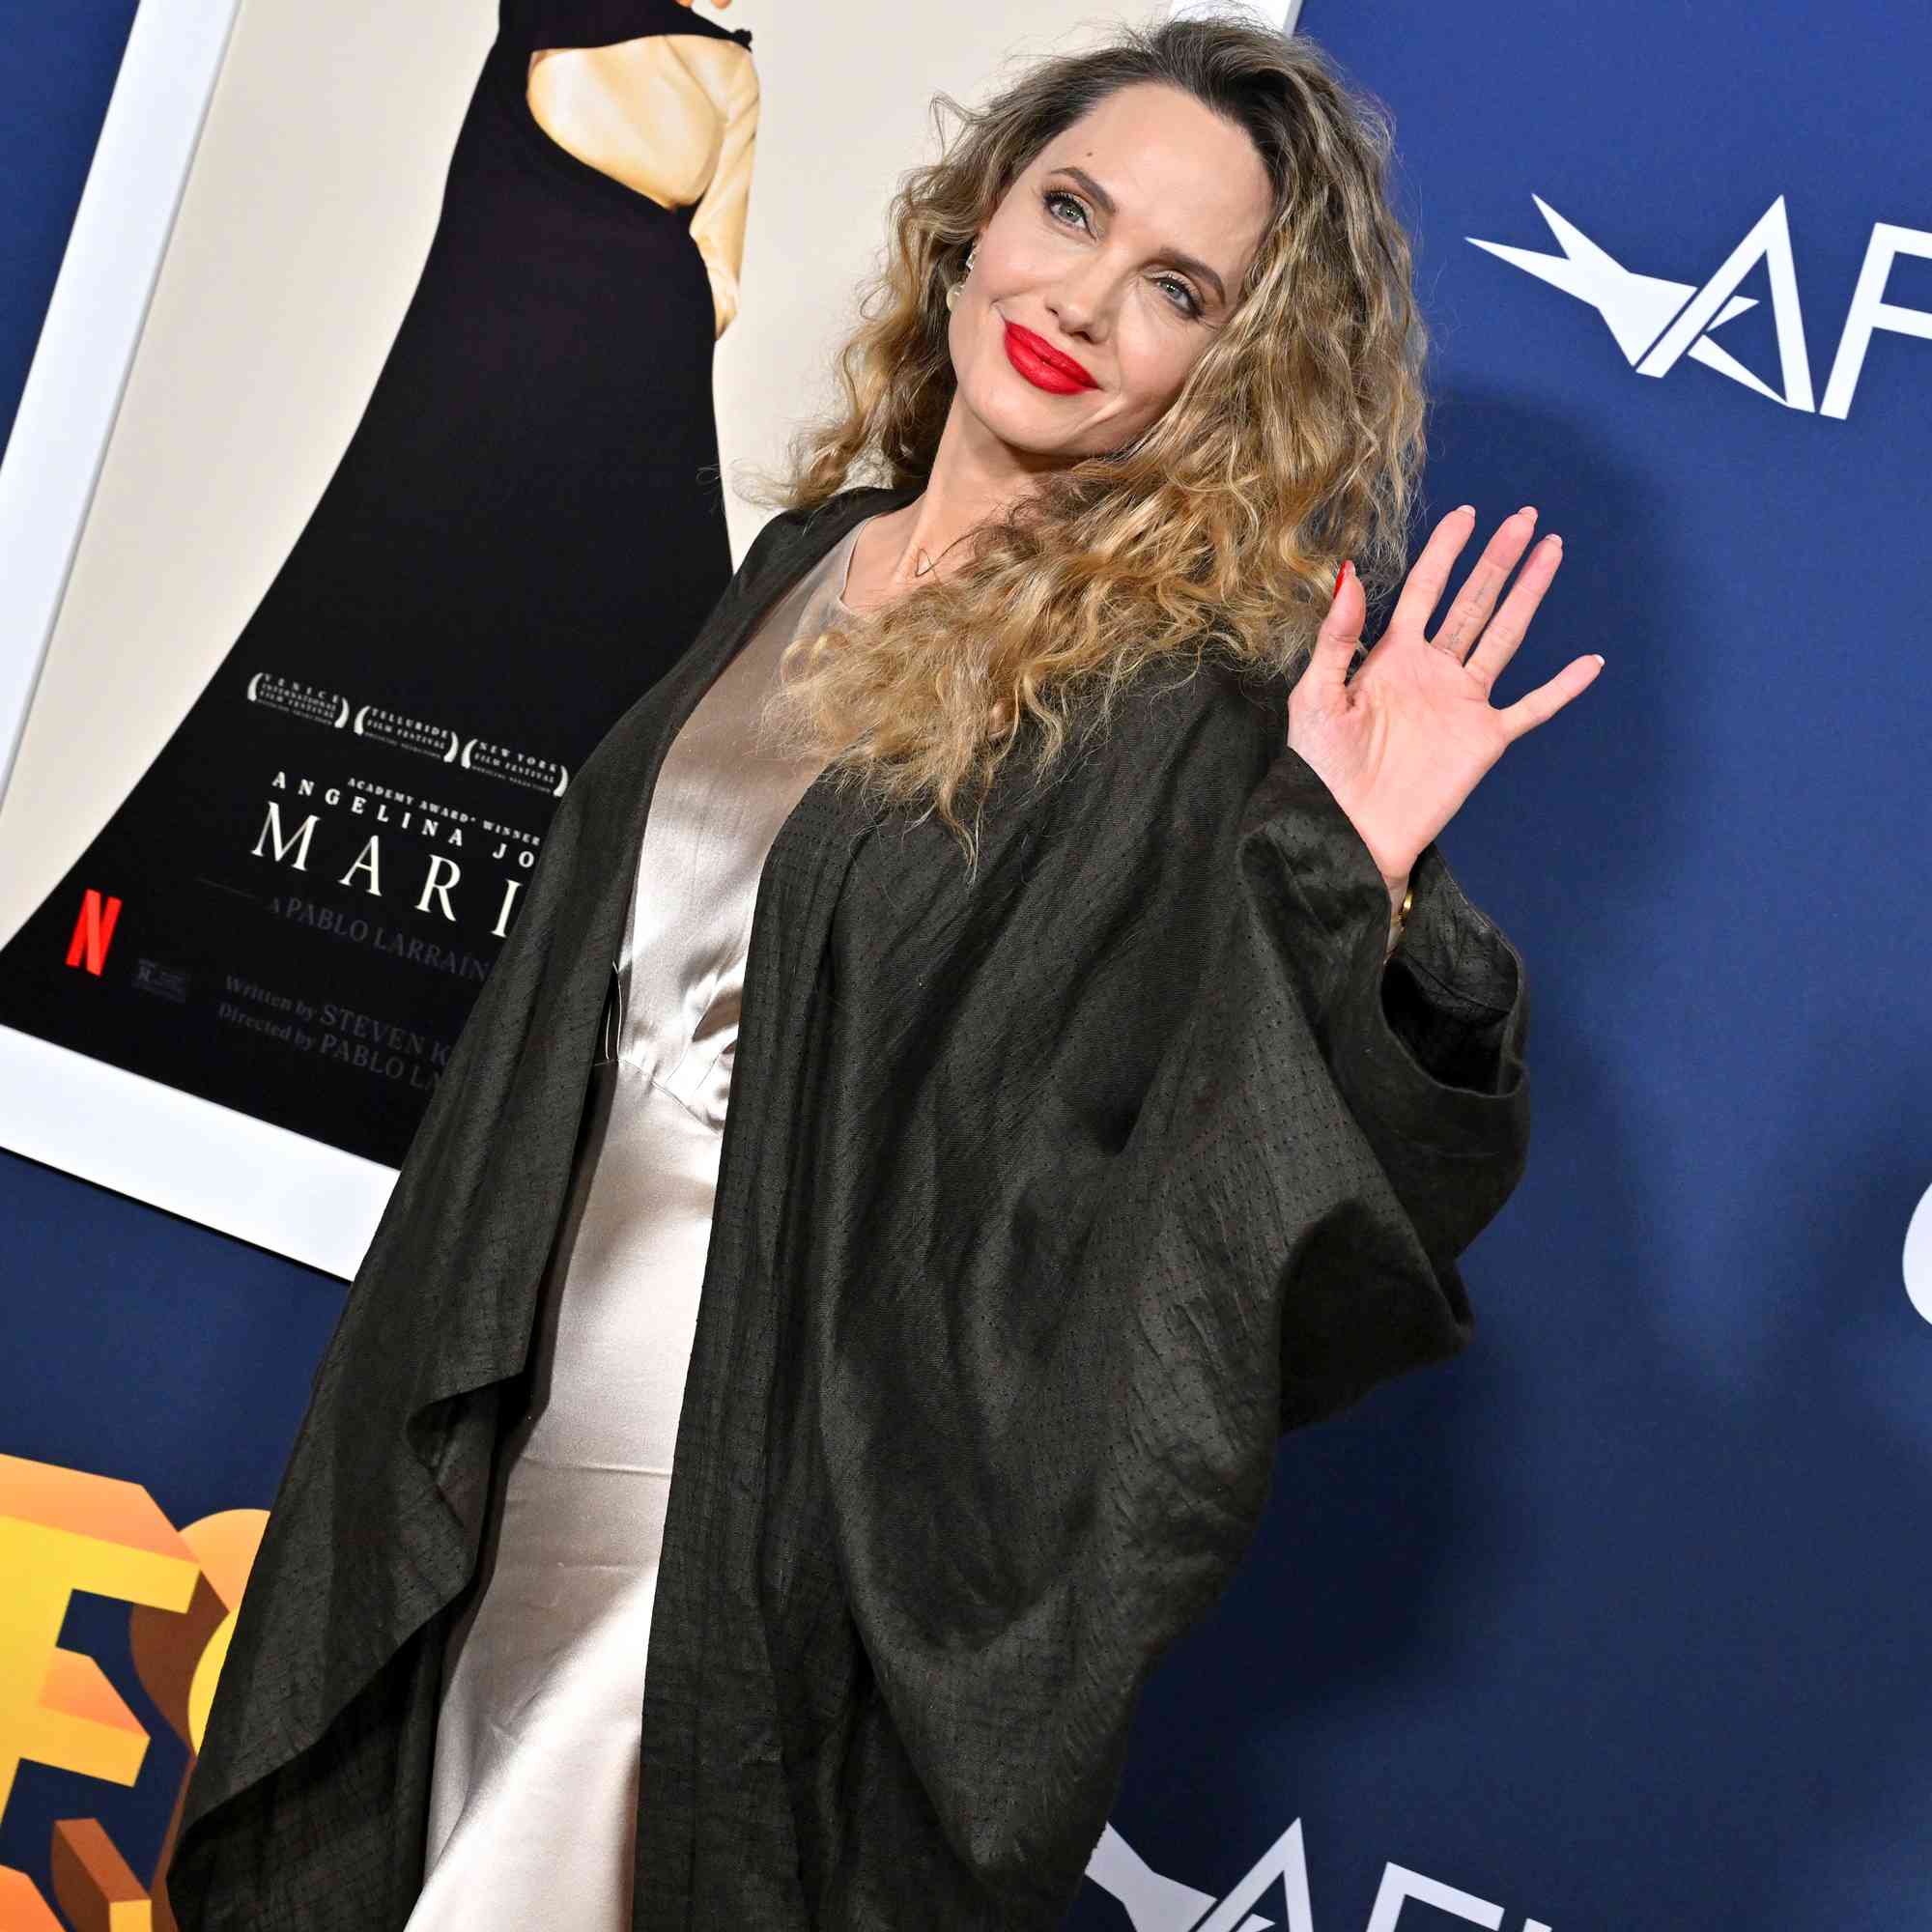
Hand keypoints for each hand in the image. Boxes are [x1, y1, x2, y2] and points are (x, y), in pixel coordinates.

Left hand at [1285, 505, 1602, 891]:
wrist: (1346, 827)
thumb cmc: (1322, 766)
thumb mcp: (1316, 695)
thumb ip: (1336, 637)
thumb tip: (1348, 574)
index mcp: (1392, 656)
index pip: (1425, 590)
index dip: (1445, 552)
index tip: (1467, 513)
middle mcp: (1433, 670)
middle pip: (1473, 602)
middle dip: (1497, 559)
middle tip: (1525, 518)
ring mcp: (1462, 702)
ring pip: (1504, 636)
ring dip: (1528, 595)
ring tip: (1552, 551)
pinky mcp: (1484, 739)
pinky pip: (1532, 709)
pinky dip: (1562, 688)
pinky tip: (1590, 663)